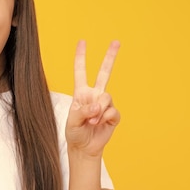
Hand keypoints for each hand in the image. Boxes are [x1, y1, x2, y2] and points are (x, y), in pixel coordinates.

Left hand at [66, 40, 120, 156]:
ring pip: (107, 97)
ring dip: (99, 110)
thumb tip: (97, 106)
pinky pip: (113, 111)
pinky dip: (106, 118)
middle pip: (104, 73)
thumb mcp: (72, 122)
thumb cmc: (75, 133)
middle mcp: (94, 95)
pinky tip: (100, 124)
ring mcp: (104, 104)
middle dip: (110, 57)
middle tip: (117, 41)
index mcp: (81, 93)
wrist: (84, 148)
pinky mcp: (113, 115)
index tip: (82, 41)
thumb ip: (83, 112)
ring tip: (92, 121)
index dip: (81, 57)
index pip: (80, 72)